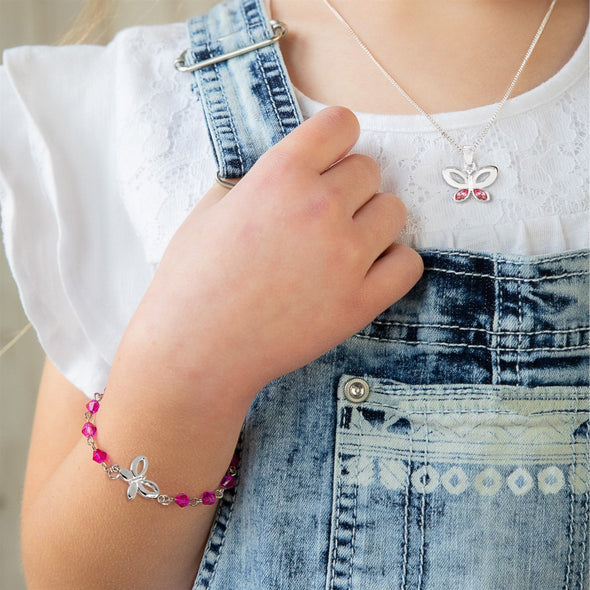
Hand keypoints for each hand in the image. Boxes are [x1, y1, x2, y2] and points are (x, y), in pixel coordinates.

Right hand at [120, 107, 422, 400]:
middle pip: (369, 169)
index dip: (335, 137)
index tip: (330, 155)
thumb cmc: (192, 281)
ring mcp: (346, 257)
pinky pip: (408, 263)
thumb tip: (288, 170)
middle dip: (348, 185)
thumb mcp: (209, 211)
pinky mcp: (361, 302)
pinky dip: (392, 262)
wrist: (196, 351)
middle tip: (321, 213)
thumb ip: (255, 180)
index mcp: (281, 175)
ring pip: (394, 210)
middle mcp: (321, 207)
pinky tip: (365, 270)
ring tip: (341, 243)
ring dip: (372, 220)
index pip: (340, 123)